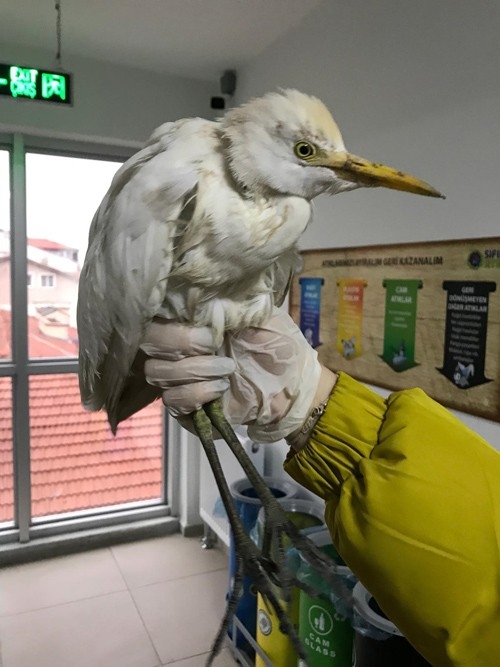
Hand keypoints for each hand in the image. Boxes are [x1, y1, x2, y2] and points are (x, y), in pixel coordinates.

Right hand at [141, 308, 335, 443]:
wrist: (294, 387)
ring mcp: (179, 378)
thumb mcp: (258, 313)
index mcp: (191, 321)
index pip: (156, 313)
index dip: (170, 319)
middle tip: (212, 343)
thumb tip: (204, 285)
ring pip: (157, 372)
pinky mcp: (185, 408)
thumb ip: (230, 300)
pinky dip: (196, 393)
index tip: (205, 325)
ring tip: (227, 369)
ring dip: (193, 370)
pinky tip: (220, 388)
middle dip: (178, 342)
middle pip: (148, 341)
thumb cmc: (277, 345)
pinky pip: (172, 400)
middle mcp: (178, 348)